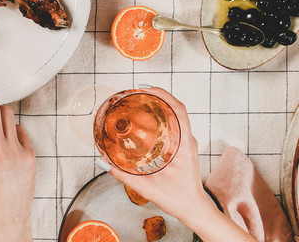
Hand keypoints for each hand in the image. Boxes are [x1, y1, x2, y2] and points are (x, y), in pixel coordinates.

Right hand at [104, 88, 255, 241]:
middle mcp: (187, 141)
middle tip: (136, 92)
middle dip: (157, 95)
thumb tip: (104, 162)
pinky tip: (146, 118)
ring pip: (175, 115)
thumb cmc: (180, 200)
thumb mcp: (149, 189)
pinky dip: (160, 116)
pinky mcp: (183, 147)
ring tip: (139, 101)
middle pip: (176, 108)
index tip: (146, 88)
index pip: (179, 111)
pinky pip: (173, 124)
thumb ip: (125, 176)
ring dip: (159, 105)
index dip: (164, 95)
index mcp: (185, 146)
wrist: (195, 210)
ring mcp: (186, 143)